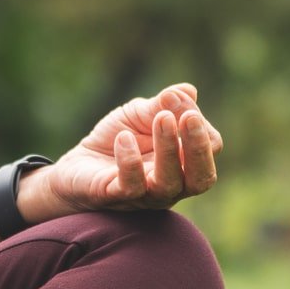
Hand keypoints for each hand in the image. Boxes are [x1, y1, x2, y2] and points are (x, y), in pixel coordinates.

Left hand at [22, 82, 224, 218]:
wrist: (79, 164)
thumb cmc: (119, 140)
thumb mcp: (140, 114)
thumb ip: (164, 103)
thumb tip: (189, 91)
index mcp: (185, 163)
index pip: (210, 149)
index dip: (201, 126)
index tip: (177, 99)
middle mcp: (172, 185)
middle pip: (201, 178)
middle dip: (199, 147)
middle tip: (190, 117)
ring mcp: (146, 195)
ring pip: (168, 184)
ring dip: (168, 149)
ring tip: (162, 118)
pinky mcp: (116, 197)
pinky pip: (130, 186)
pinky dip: (130, 160)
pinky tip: (123, 138)